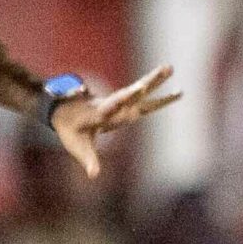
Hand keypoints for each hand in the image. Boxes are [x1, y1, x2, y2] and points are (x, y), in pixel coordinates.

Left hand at [51, 65, 179, 178]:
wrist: (64, 111)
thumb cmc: (71, 130)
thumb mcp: (78, 146)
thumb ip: (88, 160)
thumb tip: (93, 176)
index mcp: (99, 113)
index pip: (113, 105)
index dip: (124, 99)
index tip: (137, 88)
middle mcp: (112, 105)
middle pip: (130, 93)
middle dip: (144, 84)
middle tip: (160, 71)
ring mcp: (120, 102)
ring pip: (139, 91)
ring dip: (154, 80)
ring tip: (170, 67)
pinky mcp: (126, 104)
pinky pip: (145, 99)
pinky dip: (161, 97)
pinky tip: (178, 92)